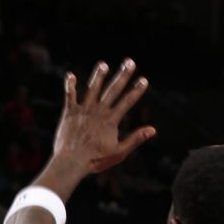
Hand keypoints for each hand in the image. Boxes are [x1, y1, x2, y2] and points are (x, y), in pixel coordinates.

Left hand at [53, 58, 155, 175]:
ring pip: (92, 89)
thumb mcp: (119, 152)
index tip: (144, 80)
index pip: (127, 101)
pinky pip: (70, 96)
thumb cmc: (95, 160)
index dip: (136, 90)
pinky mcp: (69, 113)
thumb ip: (135, 139)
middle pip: (113, 90)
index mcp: (111, 120)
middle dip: (123, 75)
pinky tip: (70, 75)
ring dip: (98, 75)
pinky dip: (70, 85)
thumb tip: (153, 129)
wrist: (71, 162)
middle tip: (130, 62)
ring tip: (103, 64)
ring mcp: (83, 111)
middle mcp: (98, 112)